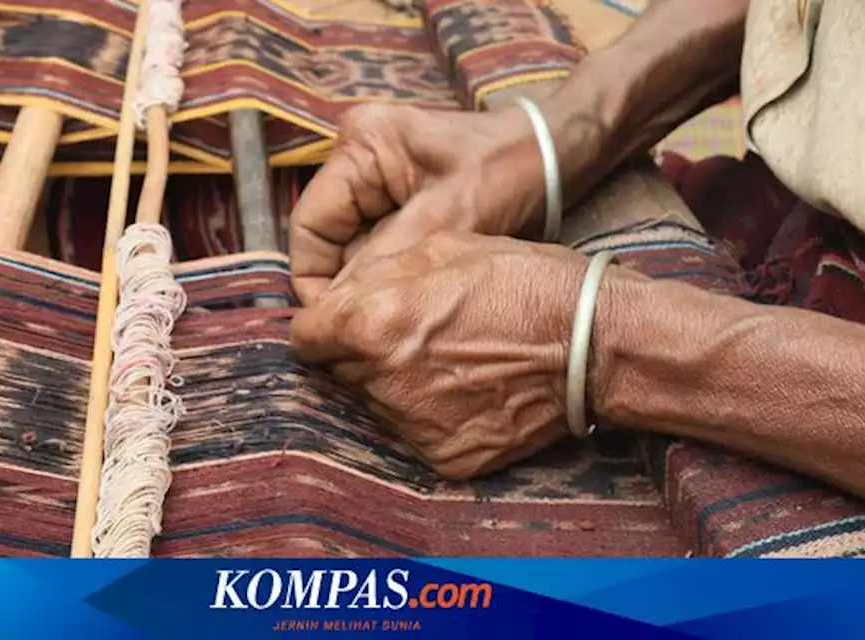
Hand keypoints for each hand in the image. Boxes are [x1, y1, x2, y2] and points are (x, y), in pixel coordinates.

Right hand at [288, 103, 546, 304]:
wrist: (557, 150)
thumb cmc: (511, 169)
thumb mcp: (447, 218)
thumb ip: (387, 260)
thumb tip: (340, 309)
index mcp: (360, 146)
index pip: (306, 225)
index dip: (314, 280)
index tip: (333, 324)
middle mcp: (357, 155)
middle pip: (327, 238)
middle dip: (347, 282)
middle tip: (371, 325)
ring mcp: (377, 175)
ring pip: (352, 246)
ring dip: (372, 279)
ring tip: (397, 312)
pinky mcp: (399, 193)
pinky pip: (378, 241)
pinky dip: (392, 269)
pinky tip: (413, 292)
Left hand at [290, 231, 629, 478]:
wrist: (591, 343)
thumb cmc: (522, 283)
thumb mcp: (440, 247)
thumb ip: (375, 274)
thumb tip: (339, 294)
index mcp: (370, 324)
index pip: (304, 338)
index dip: (322, 325)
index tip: (341, 321)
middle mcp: (381, 380)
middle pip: (340, 371)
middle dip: (360, 351)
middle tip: (409, 333)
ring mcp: (411, 425)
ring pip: (374, 403)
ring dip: (393, 383)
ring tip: (446, 358)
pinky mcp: (444, 456)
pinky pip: (413, 433)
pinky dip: (429, 414)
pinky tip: (466, 389)